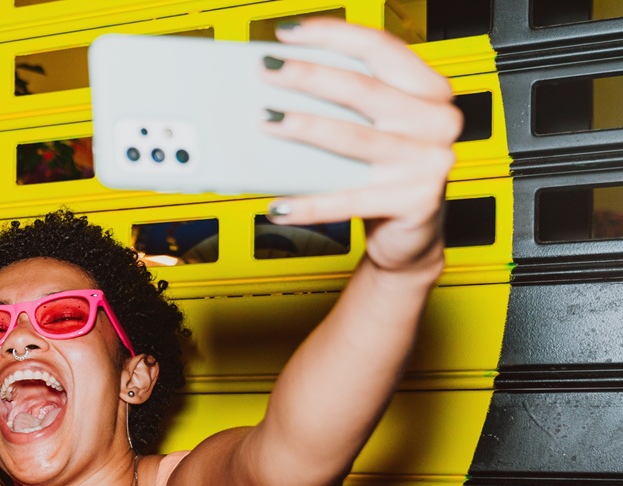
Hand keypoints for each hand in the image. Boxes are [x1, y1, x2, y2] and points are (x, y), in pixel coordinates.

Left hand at [259, 19, 460, 274]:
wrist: (412, 234)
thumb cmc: (387, 173)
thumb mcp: (378, 128)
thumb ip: (349, 104)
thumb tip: (285, 81)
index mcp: (429, 90)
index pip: (380, 48)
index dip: (333, 36)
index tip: (288, 34)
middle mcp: (435, 121)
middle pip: (363, 89)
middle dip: (309, 76)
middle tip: (267, 71)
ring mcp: (427, 162)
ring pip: (354, 139)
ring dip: (305, 128)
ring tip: (267, 121)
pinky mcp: (414, 201)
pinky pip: (349, 201)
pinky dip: (309, 205)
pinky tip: (279, 205)